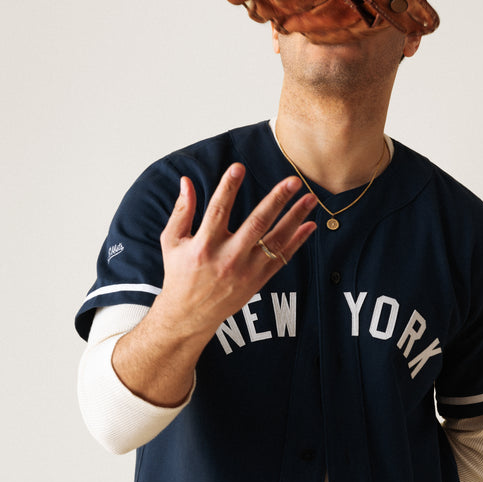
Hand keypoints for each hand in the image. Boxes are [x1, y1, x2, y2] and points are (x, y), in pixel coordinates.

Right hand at [154, 163, 316, 342]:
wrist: (190, 314)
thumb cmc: (179, 273)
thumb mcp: (172, 242)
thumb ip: (181, 211)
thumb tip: (186, 181)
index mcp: (204, 246)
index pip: (218, 210)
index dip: (228, 188)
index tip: (239, 167)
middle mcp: (227, 258)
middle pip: (256, 224)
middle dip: (276, 200)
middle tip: (293, 180)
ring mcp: (246, 271)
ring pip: (275, 241)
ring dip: (295, 218)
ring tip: (310, 198)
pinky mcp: (257, 281)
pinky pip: (282, 259)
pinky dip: (297, 242)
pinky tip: (309, 225)